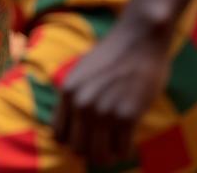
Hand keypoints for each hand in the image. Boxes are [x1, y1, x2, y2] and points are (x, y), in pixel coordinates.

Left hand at [53, 15, 171, 166]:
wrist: (137, 40)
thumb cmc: (112, 55)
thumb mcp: (81, 72)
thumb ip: (76, 95)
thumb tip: (73, 122)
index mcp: (67, 92)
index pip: (59, 134)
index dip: (71, 141)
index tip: (83, 140)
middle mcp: (82, 104)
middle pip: (78, 148)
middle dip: (89, 151)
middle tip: (102, 146)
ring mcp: (104, 111)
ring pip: (99, 155)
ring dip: (107, 156)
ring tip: (114, 147)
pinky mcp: (127, 116)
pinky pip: (122, 150)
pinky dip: (124, 150)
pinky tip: (127, 141)